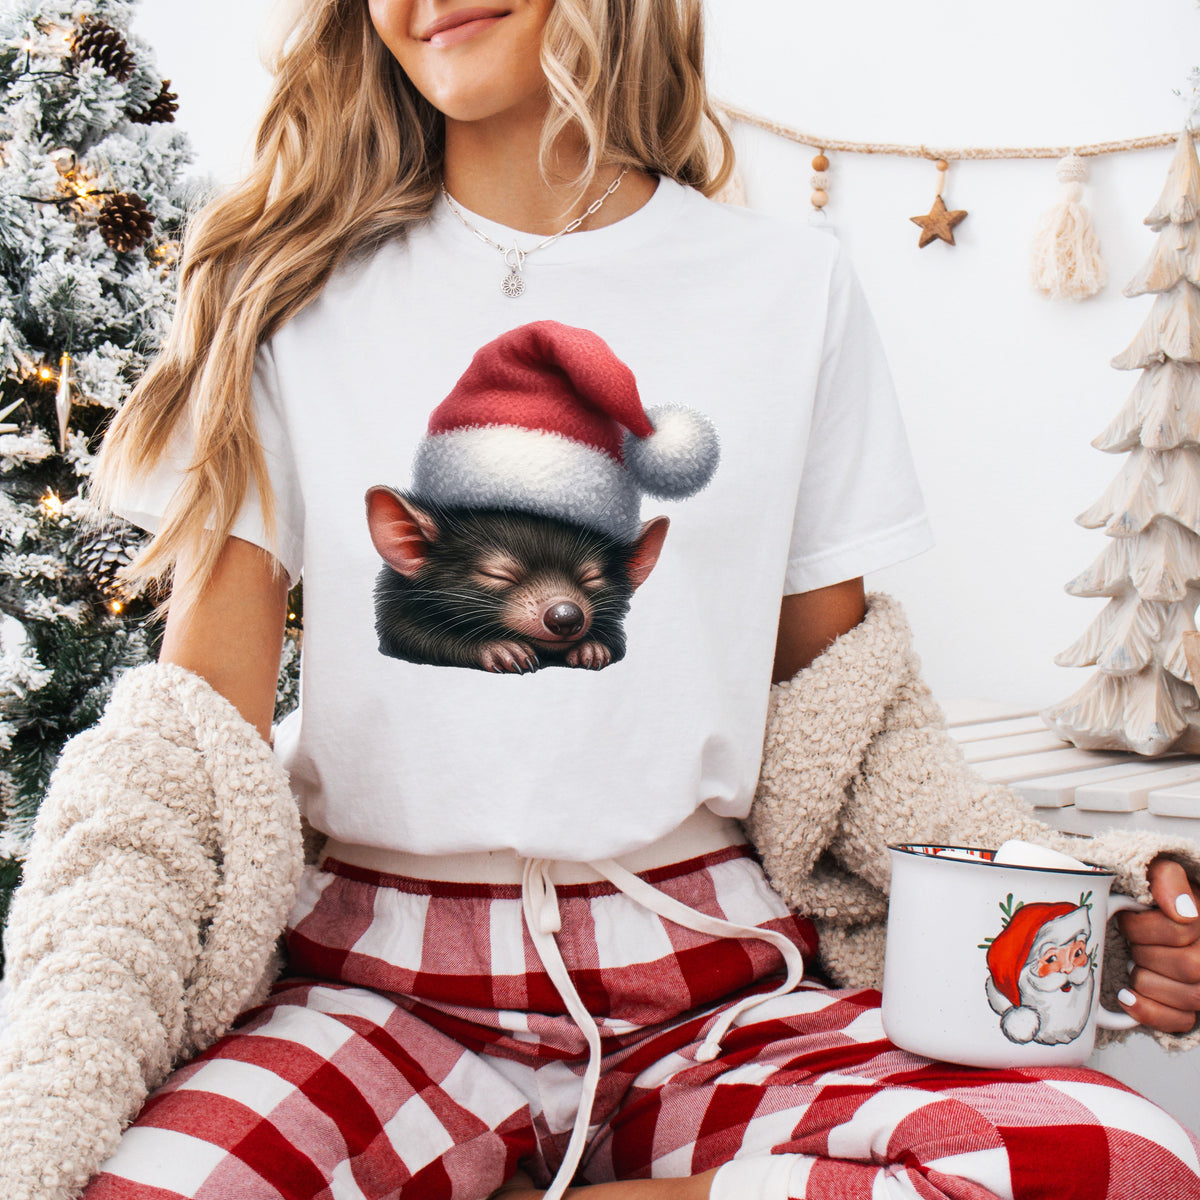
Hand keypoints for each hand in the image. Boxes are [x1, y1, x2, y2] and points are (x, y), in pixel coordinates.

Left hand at [1116, 855, 1199, 1033]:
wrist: (1147, 919)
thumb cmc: (1151, 897)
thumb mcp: (1156, 871)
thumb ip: (1167, 877)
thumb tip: (1184, 911)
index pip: (1180, 931)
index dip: (1142, 926)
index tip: (1126, 918)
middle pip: (1187, 965)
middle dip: (1143, 950)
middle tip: (1128, 940)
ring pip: (1186, 995)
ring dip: (1146, 978)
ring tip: (1133, 961)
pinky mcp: (1190, 1009)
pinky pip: (1180, 1021)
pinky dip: (1149, 1011)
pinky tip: (1127, 996)